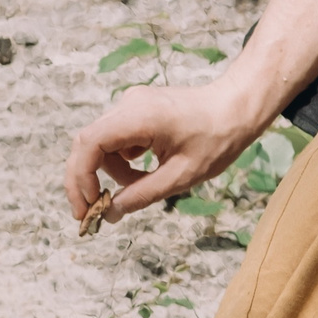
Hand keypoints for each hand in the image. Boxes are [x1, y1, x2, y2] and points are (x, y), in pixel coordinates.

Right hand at [66, 81, 266, 224]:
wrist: (237, 107)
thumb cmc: (218, 138)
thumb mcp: (182, 175)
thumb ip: (143, 194)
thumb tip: (110, 213)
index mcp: (139, 117)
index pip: (89, 144)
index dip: (80, 178)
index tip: (86, 208)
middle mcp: (128, 104)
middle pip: (87, 143)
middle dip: (85, 180)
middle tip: (91, 213)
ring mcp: (131, 104)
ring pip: (102, 144)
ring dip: (113, 172)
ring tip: (142, 186)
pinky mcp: (137, 110)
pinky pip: (116, 139)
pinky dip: (123, 160)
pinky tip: (148, 170)